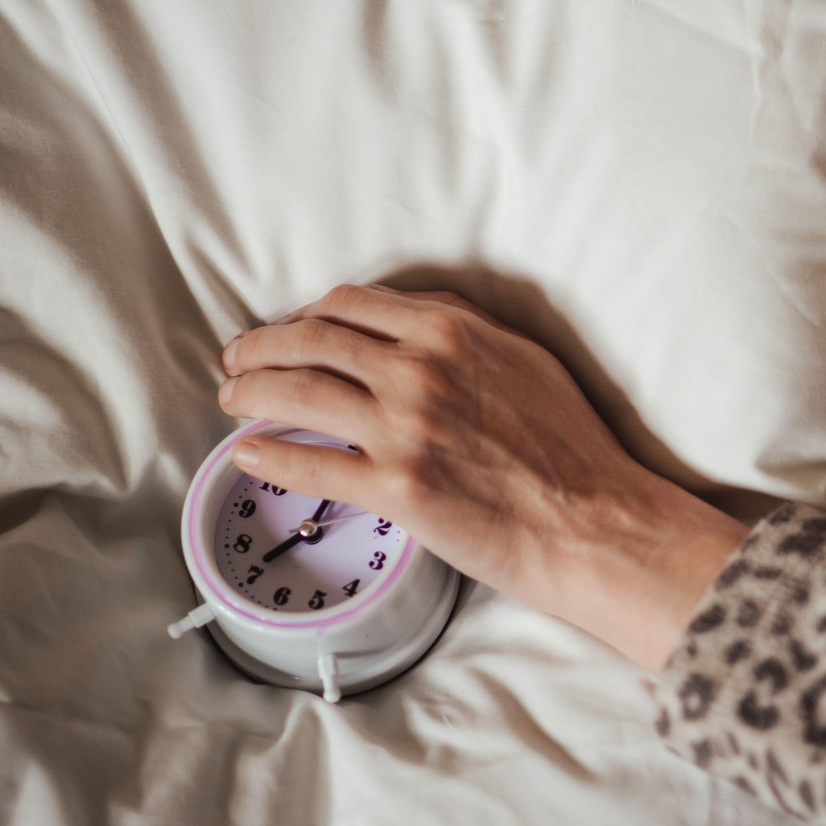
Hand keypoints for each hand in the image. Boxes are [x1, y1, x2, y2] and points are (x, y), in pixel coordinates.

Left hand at [216, 283, 747, 671]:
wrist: (594, 519)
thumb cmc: (570, 446)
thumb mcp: (524, 361)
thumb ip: (464, 334)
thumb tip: (409, 320)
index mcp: (451, 331)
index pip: (348, 306)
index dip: (303, 316)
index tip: (288, 332)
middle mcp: (420, 370)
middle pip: (309, 341)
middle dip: (260, 348)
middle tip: (236, 362)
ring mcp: (404, 429)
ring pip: (295, 395)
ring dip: (249, 394)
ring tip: (231, 401)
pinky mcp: (395, 489)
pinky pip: (310, 466)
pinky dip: (269, 458)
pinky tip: (247, 457)